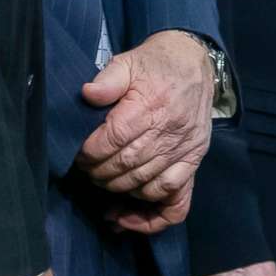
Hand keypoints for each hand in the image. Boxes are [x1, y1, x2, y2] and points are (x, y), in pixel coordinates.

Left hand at [78, 30, 215, 227]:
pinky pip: (177, 198)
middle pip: (128, 165)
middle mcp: (170, 130)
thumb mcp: (128, 62)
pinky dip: (153, 213)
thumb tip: (87, 94)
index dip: (91, 153)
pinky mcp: (194, 159)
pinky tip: (131, 213)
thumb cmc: (156, 65)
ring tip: (104, 183)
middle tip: (88, 170)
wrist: (195, 62)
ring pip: (147, 184)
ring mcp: (185, 148)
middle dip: (100, 173)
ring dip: (120, 190)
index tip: (80, 155)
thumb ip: (107, 79)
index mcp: (151, 105)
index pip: (114, 140)